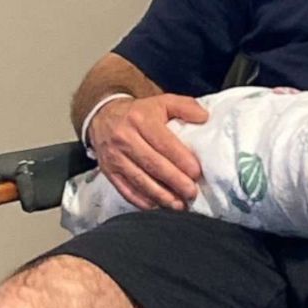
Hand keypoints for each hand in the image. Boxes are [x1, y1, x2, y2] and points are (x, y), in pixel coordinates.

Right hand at [89, 94, 207, 210]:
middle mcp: (125, 138)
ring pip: (140, 181)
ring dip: (161, 196)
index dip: (181, 160)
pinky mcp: (109, 172)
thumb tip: (204, 118)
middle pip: (153, 164)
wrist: (103, 117)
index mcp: (141, 120)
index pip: (164, 143)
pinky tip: (158, 206)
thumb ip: (185, 106)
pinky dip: (143, 201)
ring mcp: (115, 157)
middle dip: (175, 181)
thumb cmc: (140, 113)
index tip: (196, 173)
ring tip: (179, 204)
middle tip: (192, 192)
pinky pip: (126, 190)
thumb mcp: (162, 101)